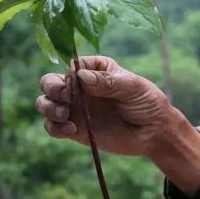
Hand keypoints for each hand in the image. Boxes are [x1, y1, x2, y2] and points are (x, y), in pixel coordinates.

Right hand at [36, 55, 173, 156]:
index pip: (70, 66)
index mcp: (93, 69)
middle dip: (51, 88)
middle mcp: (79, 87)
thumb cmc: (147, 103)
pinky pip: (53, 127)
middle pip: (49, 82)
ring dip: (48, 107)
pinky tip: (71, 129)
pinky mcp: (74, 130)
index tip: (78, 83)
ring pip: (45, 103)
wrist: (154, 133)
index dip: (69, 74)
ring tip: (65, 114)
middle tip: (65, 97)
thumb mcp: (132, 87)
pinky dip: (55, 128)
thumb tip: (81, 76)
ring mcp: (75, 109)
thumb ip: (107, 81)